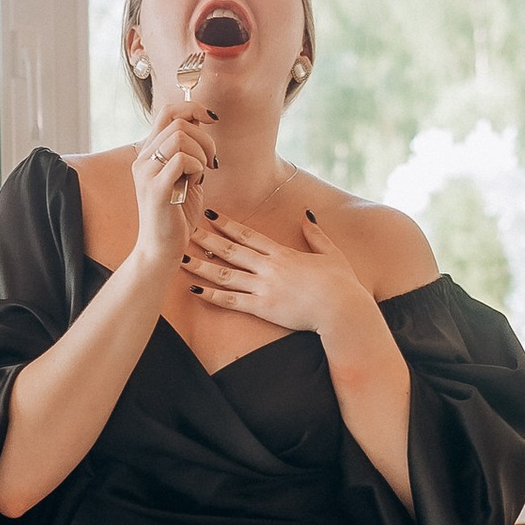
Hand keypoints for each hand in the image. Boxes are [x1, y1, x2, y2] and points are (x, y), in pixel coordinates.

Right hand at [127, 112, 217, 281]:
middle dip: (205, 138)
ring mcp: (146, 173)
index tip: (211, 120)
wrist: (161, 250)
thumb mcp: (185, 176)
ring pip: (181, 136)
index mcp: (148, 154)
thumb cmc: (176, 215)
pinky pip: (183, 160)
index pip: (167, 111)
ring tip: (201, 175)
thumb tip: (201, 122)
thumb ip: (189, 150)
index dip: (192, 107)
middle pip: (178, 121)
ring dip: (202, 153)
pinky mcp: (156, 188)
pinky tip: (195, 184)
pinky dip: (197, 168)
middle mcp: (143, 159)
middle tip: (211, 163)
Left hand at [184, 203, 372, 343]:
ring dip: (201, 265)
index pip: (248, 235)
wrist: (343, 309)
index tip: (210, 215)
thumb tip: (306, 215)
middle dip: (206, 239)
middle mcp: (269, 267)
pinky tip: (195, 289)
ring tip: (181, 258)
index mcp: (283, 253)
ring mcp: (264, 287)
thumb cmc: (342, 283)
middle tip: (185, 230)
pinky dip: (212, 295)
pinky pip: (232, 300)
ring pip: (225, 274)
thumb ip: (316, 234)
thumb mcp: (331, 253)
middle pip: (231, 250)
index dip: (227, 224)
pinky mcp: (263, 308)